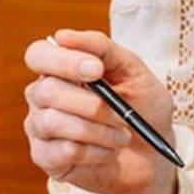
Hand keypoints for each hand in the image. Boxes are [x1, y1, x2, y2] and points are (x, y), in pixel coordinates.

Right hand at [22, 28, 174, 193]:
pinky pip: (63, 151)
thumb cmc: (143, 109)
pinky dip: (95, 152)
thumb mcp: (133, 71)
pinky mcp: (45, 158)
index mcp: (60, 69)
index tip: (96, 69)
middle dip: (91, 104)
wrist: (154, 157)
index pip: (38, 54)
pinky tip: (108, 153)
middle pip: (46, 90)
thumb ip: (102, 49)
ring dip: (98, 130)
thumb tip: (63, 36)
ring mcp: (41, 127)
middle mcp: (43, 95)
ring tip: (122, 136)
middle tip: (121, 114)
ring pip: (53, 122)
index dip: (62, 61)